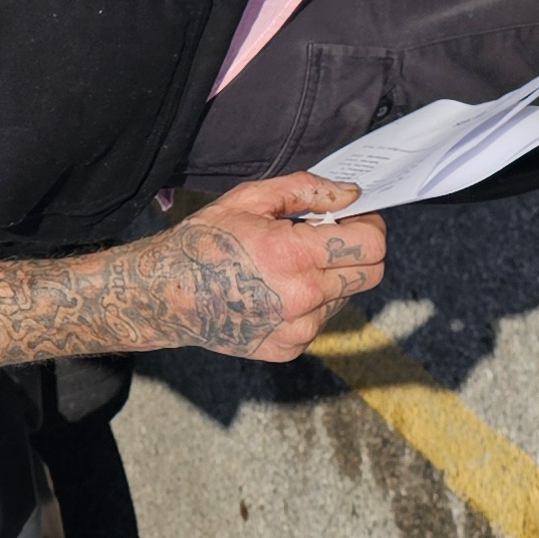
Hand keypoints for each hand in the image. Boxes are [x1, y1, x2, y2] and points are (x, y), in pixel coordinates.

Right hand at [120, 172, 384, 360]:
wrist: (167, 296)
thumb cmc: (205, 242)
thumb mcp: (250, 199)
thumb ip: (306, 189)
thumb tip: (351, 194)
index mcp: (294, 254)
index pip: (371, 244)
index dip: (369, 225)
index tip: (352, 217)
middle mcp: (301, 298)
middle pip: (371, 274)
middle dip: (357, 250)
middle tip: (327, 237)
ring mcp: (297, 328)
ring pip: (346, 296)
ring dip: (332, 277)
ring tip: (290, 266)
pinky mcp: (289, 347)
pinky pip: (321, 319)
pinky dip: (311, 302)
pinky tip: (277, 290)